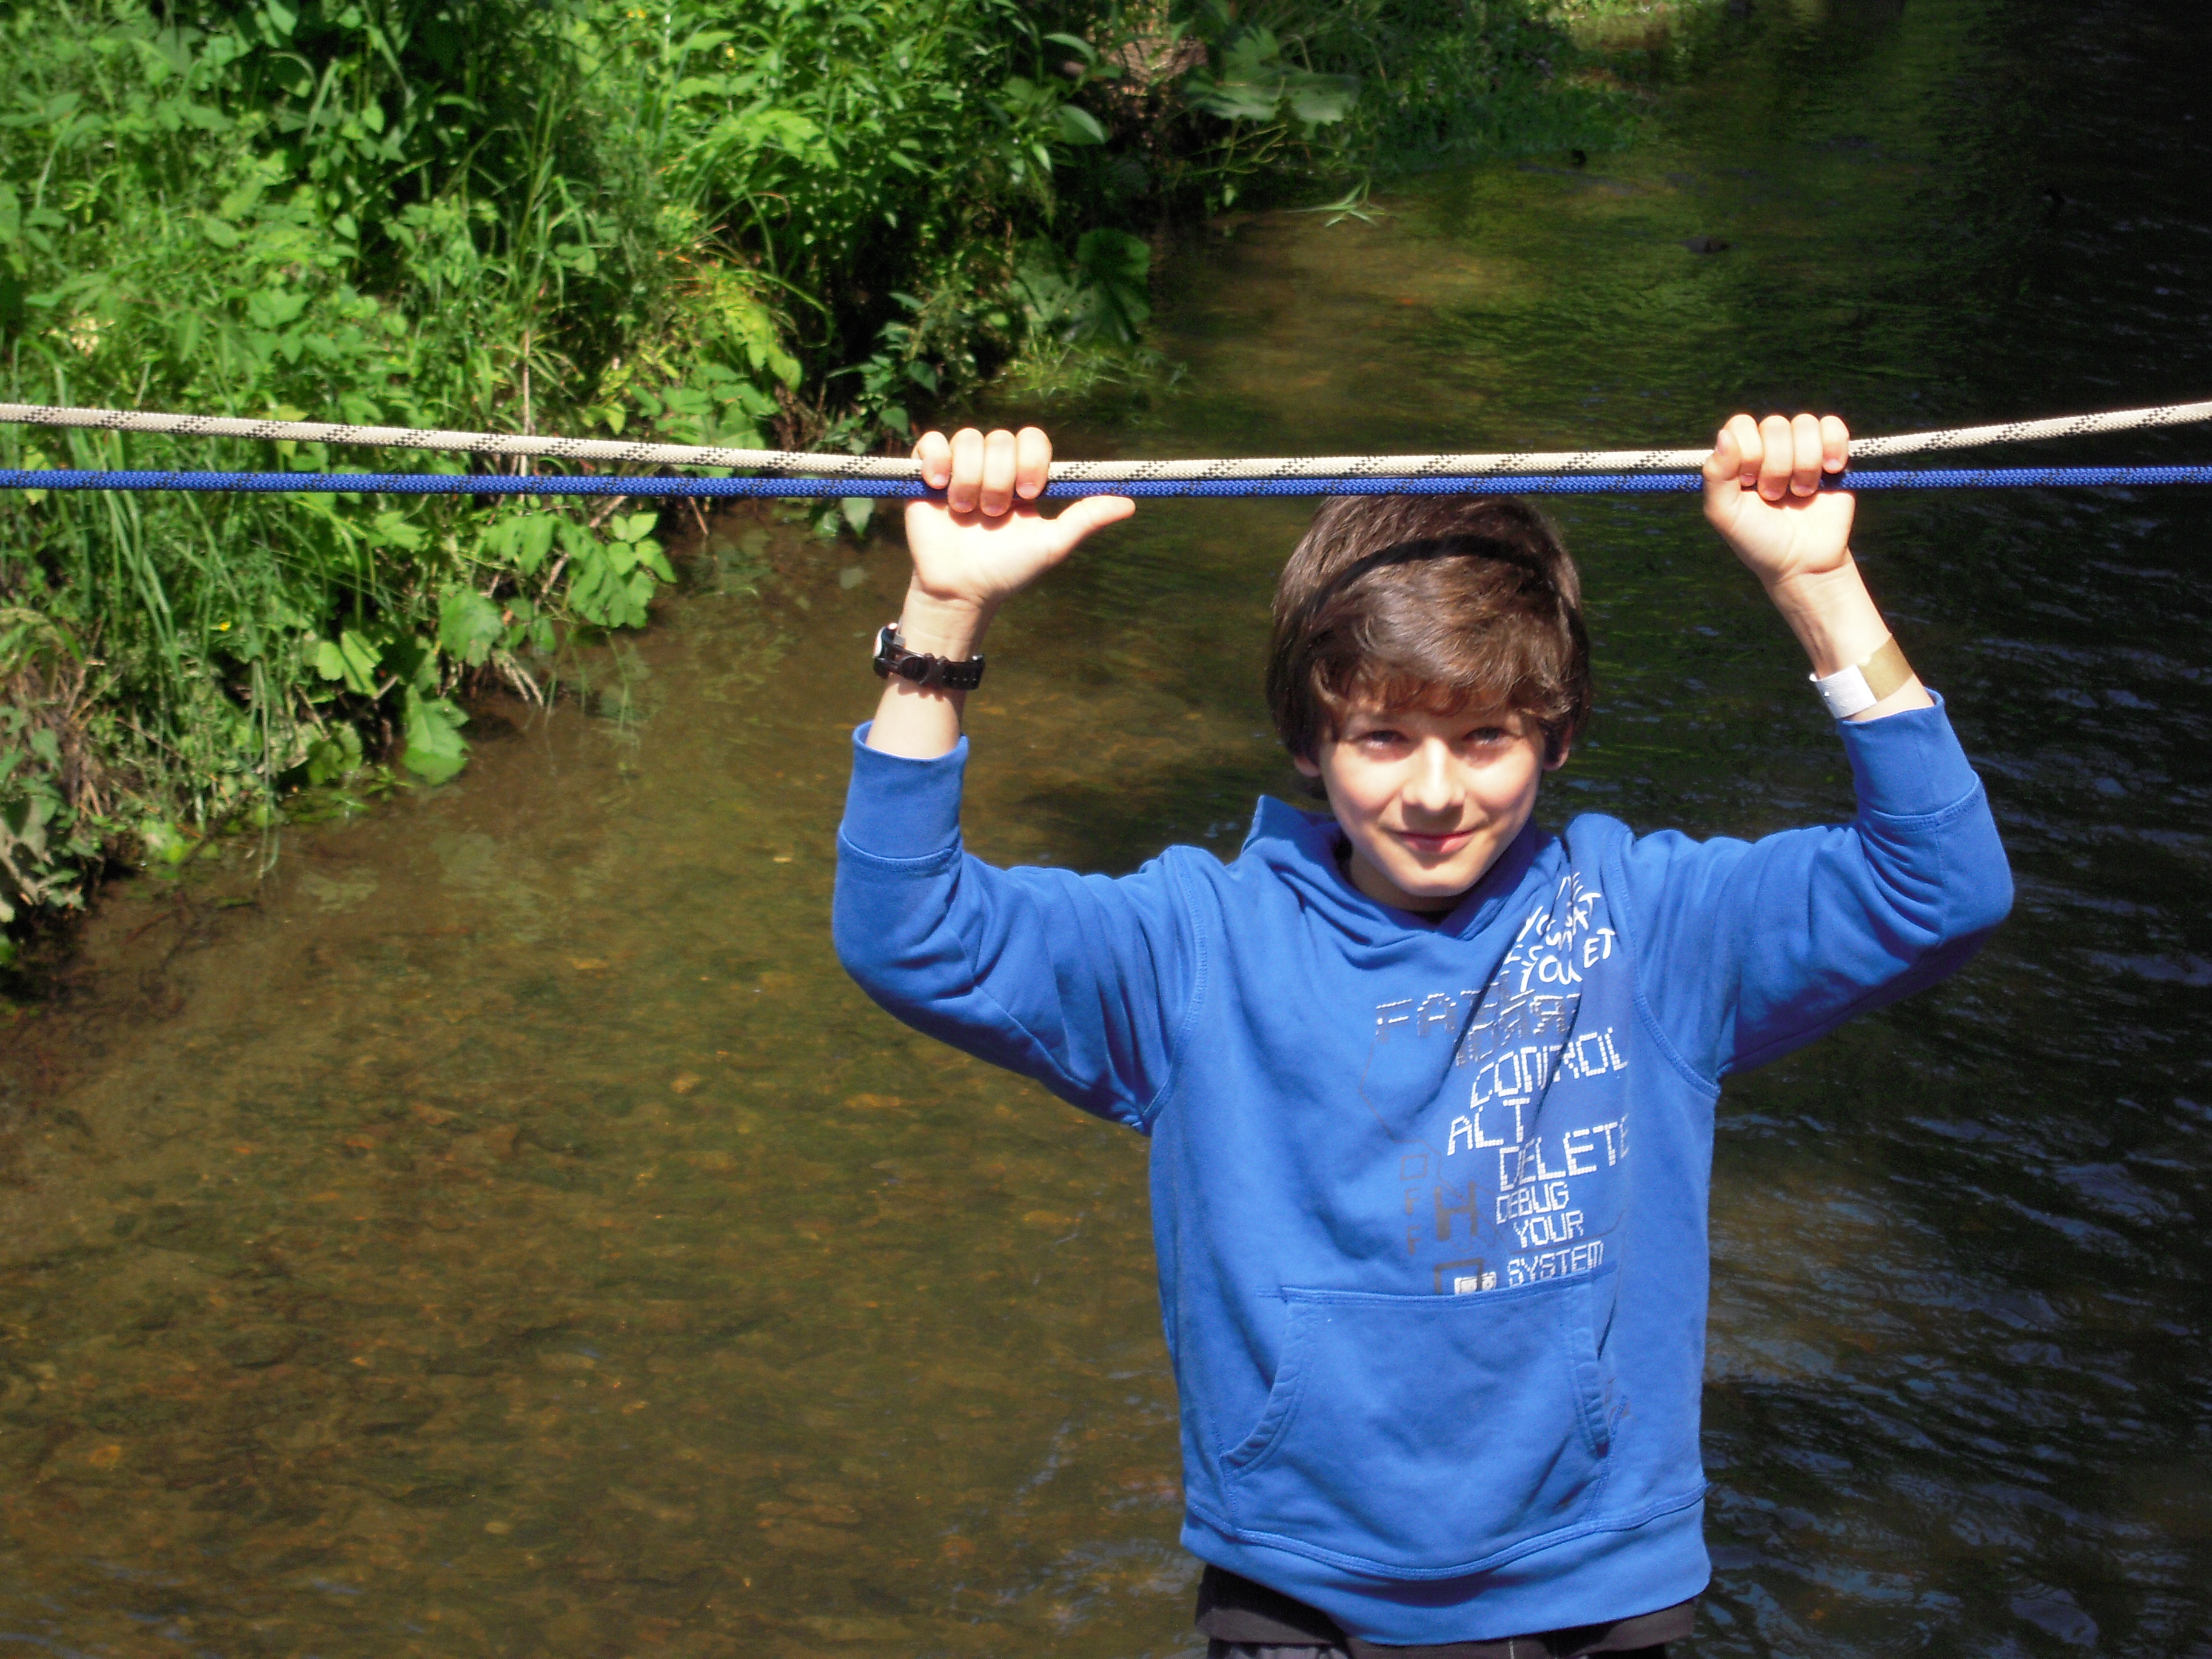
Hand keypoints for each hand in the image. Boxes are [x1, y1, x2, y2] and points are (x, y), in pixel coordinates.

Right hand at [900, 426, 1133, 648]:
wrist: (961, 589)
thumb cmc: (1008, 569)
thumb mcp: (1051, 544)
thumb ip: (1085, 519)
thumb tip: (1130, 503)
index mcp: (1022, 476)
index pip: (1031, 439)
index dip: (1031, 460)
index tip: (1029, 494)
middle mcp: (992, 466)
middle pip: (999, 439)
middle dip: (998, 479)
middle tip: (994, 513)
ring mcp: (959, 468)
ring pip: (968, 439)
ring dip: (970, 478)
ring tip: (965, 512)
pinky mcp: (926, 473)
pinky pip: (931, 442)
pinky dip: (937, 460)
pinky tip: (940, 487)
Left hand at [1702, 412, 1855, 592]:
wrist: (1803, 562)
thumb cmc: (1758, 540)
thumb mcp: (1725, 513)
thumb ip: (1716, 475)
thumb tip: (1724, 435)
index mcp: (1740, 457)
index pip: (1741, 425)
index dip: (1748, 451)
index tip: (1749, 483)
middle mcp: (1770, 448)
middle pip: (1774, 425)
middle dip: (1776, 466)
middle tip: (1774, 496)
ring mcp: (1802, 449)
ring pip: (1804, 424)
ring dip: (1804, 464)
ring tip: (1800, 493)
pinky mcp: (1833, 454)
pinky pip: (1833, 425)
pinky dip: (1832, 446)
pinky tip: (1830, 471)